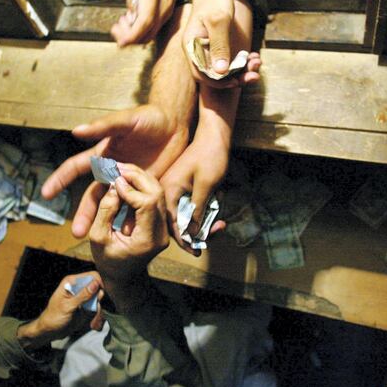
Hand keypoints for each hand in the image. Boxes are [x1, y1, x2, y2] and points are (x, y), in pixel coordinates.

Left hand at [17, 272, 103, 348]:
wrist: (50, 332)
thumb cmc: (54, 317)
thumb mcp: (68, 306)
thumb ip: (82, 295)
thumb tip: (95, 283)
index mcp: (72, 282)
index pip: (92, 276)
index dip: (99, 284)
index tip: (101, 295)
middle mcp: (79, 287)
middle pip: (98, 287)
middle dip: (100, 299)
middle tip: (97, 311)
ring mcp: (84, 297)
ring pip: (100, 298)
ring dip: (100, 309)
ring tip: (95, 321)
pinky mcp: (87, 306)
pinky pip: (98, 307)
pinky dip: (98, 314)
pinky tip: (93, 323)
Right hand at [40, 104, 188, 237]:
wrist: (175, 124)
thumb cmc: (148, 117)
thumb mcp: (127, 119)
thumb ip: (104, 126)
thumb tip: (75, 131)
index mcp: (103, 155)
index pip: (76, 168)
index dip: (60, 180)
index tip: (45, 195)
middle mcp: (112, 171)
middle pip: (94, 195)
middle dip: (85, 214)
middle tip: (77, 233)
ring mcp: (129, 182)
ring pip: (113, 205)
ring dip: (107, 221)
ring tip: (102, 239)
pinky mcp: (146, 188)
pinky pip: (135, 206)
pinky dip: (130, 218)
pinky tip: (129, 234)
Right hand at [89, 164, 168, 302]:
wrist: (124, 276)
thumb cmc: (108, 261)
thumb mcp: (98, 238)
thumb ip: (106, 212)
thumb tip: (114, 186)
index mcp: (148, 240)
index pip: (147, 204)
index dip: (130, 189)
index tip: (113, 181)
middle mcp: (162, 233)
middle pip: (157, 193)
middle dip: (137, 177)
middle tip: (117, 167)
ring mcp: (164, 227)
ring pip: (158, 191)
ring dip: (140, 178)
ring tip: (120, 169)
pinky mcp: (161, 221)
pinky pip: (155, 197)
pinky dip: (141, 185)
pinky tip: (126, 179)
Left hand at [110, 0, 188, 45]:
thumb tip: (131, 19)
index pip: (145, 21)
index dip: (132, 35)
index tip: (121, 41)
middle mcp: (163, 5)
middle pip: (148, 33)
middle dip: (129, 37)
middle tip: (117, 28)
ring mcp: (168, 11)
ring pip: (151, 33)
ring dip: (134, 33)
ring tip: (123, 20)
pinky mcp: (168, 14)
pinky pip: (154, 28)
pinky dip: (142, 29)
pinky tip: (133, 19)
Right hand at [160, 125, 228, 255]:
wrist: (214, 134)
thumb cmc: (210, 156)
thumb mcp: (206, 186)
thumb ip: (198, 210)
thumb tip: (193, 233)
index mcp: (167, 190)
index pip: (173, 224)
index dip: (185, 240)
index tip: (197, 251)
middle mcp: (166, 191)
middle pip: (178, 221)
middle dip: (197, 231)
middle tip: (216, 235)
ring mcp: (174, 188)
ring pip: (185, 214)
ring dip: (202, 220)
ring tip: (220, 223)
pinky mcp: (182, 185)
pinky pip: (189, 204)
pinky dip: (202, 208)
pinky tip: (217, 206)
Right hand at [183, 0, 261, 87]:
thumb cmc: (213, 2)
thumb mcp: (218, 21)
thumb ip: (219, 45)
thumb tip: (221, 71)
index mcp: (192, 48)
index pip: (202, 74)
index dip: (219, 82)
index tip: (237, 81)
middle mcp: (198, 53)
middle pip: (214, 76)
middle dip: (235, 78)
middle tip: (254, 75)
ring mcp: (208, 52)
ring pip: (224, 71)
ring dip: (242, 71)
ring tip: (257, 63)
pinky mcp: (218, 49)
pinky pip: (229, 62)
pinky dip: (242, 63)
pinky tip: (254, 57)